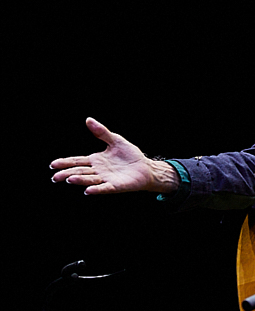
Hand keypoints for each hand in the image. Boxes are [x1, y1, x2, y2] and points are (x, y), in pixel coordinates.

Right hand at [50, 117, 178, 194]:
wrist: (146, 167)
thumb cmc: (130, 155)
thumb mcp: (115, 141)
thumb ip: (102, 132)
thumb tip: (88, 119)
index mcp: (95, 160)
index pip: (77, 161)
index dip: (65, 163)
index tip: (53, 165)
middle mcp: (98, 171)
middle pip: (80, 172)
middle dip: (67, 174)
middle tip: (55, 177)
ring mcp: (106, 179)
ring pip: (89, 180)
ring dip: (80, 180)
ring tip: (69, 179)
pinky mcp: (116, 186)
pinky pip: (104, 188)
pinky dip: (96, 189)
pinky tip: (88, 191)